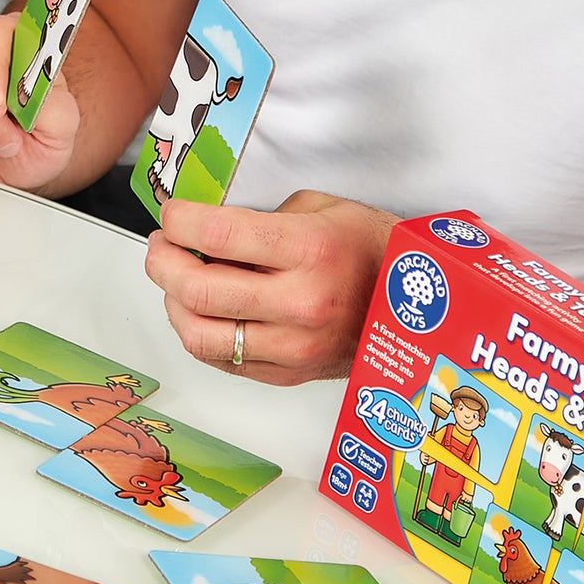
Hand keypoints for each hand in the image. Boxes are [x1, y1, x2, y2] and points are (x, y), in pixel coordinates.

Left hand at [144, 189, 398, 385]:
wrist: (421, 305)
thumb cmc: (368, 247)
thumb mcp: (317, 208)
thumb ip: (257, 217)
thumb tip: (198, 225)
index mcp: (309, 250)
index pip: (217, 234)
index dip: (179, 220)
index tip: (172, 212)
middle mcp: (300, 304)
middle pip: (198, 290)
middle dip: (163, 261)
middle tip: (161, 244)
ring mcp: (294, 348)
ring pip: (200, 335)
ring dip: (172, 302)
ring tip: (174, 279)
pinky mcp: (290, 375)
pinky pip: (223, 361)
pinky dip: (198, 333)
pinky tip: (199, 310)